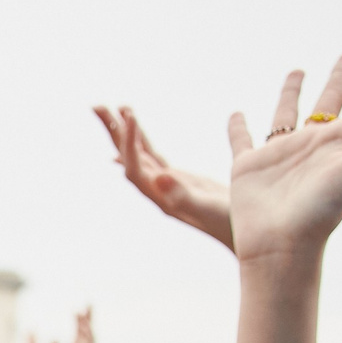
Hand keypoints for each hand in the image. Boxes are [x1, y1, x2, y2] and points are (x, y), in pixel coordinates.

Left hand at [92, 104, 232, 250]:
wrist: (244, 236)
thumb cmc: (231, 226)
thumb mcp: (209, 208)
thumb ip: (183, 195)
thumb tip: (160, 177)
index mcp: (161, 197)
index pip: (135, 167)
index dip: (129, 142)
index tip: (129, 115)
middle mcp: (157, 191)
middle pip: (128, 158)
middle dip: (114, 131)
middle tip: (97, 105)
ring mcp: (166, 184)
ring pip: (140, 154)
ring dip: (127, 131)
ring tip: (116, 106)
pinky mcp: (178, 179)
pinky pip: (154, 158)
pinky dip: (142, 144)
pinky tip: (130, 137)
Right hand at [224, 49, 341, 266]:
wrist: (282, 244)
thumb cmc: (324, 210)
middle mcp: (315, 142)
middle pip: (332, 99)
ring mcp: (282, 152)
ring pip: (287, 112)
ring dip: (292, 91)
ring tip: (298, 70)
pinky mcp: (250, 165)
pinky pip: (242, 139)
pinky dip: (237, 127)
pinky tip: (236, 114)